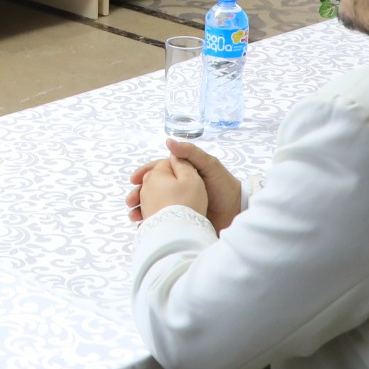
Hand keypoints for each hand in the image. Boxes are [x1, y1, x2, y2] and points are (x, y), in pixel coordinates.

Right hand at [128, 140, 242, 229]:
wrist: (237, 211)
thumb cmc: (225, 186)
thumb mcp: (210, 165)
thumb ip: (191, 153)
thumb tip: (168, 141)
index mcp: (182, 172)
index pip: (158, 170)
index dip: (145, 173)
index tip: (134, 180)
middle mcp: (178, 187)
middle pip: (152, 188)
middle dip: (138, 194)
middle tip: (130, 201)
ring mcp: (178, 204)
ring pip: (153, 204)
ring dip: (141, 209)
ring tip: (134, 216)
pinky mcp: (180, 219)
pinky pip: (161, 219)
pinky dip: (151, 222)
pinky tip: (143, 226)